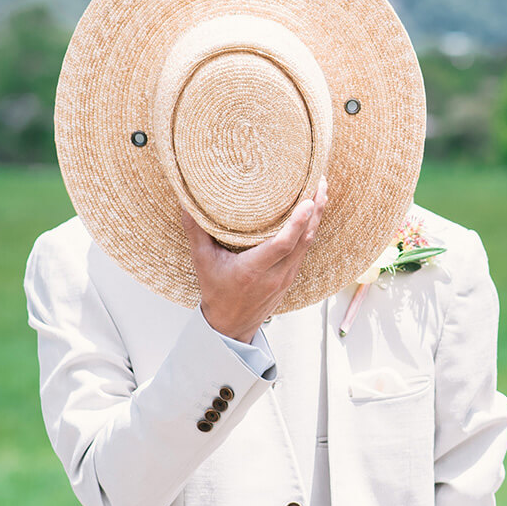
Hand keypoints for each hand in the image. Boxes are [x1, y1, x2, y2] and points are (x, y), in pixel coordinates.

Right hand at [182, 181, 327, 342]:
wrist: (232, 324)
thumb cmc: (216, 292)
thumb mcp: (202, 262)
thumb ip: (195, 231)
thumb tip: (186, 202)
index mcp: (254, 270)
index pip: (283, 245)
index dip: (298, 223)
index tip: (308, 202)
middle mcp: (276, 274)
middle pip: (304, 239)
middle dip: (315, 210)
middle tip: (320, 181)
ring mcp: (287, 275)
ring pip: (308, 242)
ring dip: (317, 216)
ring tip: (321, 188)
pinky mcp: (291, 275)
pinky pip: (306, 248)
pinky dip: (311, 227)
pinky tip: (313, 211)